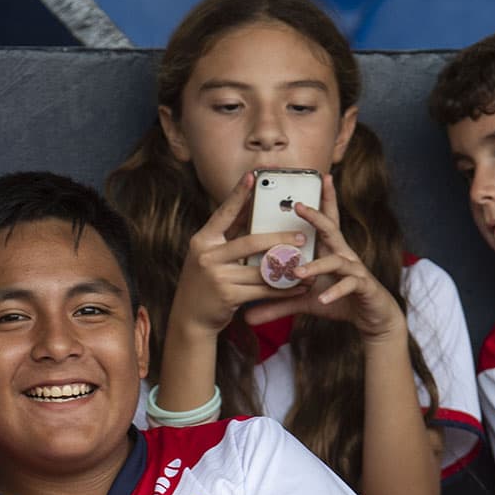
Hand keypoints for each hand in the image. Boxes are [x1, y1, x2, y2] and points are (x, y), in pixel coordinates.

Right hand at [169, 172, 306, 338]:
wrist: (189, 318)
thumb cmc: (204, 282)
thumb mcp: (208, 256)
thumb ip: (227, 236)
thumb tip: (248, 209)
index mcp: (202, 241)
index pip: (223, 214)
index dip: (238, 195)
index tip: (253, 176)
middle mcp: (207, 256)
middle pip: (251, 242)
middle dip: (279, 239)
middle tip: (301, 237)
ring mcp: (217, 277)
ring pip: (261, 269)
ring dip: (286, 269)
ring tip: (305, 266)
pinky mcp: (228, 296)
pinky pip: (263, 290)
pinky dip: (282, 289)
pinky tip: (297, 287)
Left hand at [242, 175, 404, 342]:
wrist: (371, 317)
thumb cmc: (336, 300)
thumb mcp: (303, 301)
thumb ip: (276, 304)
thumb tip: (247, 316)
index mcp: (329, 251)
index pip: (324, 221)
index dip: (322, 200)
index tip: (316, 178)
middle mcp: (343, 254)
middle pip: (331, 229)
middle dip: (317, 216)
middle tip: (299, 206)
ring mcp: (354, 270)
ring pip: (336, 261)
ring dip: (317, 266)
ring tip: (298, 273)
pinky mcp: (363, 286)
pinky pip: (349, 285)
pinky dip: (335, 291)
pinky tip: (323, 299)